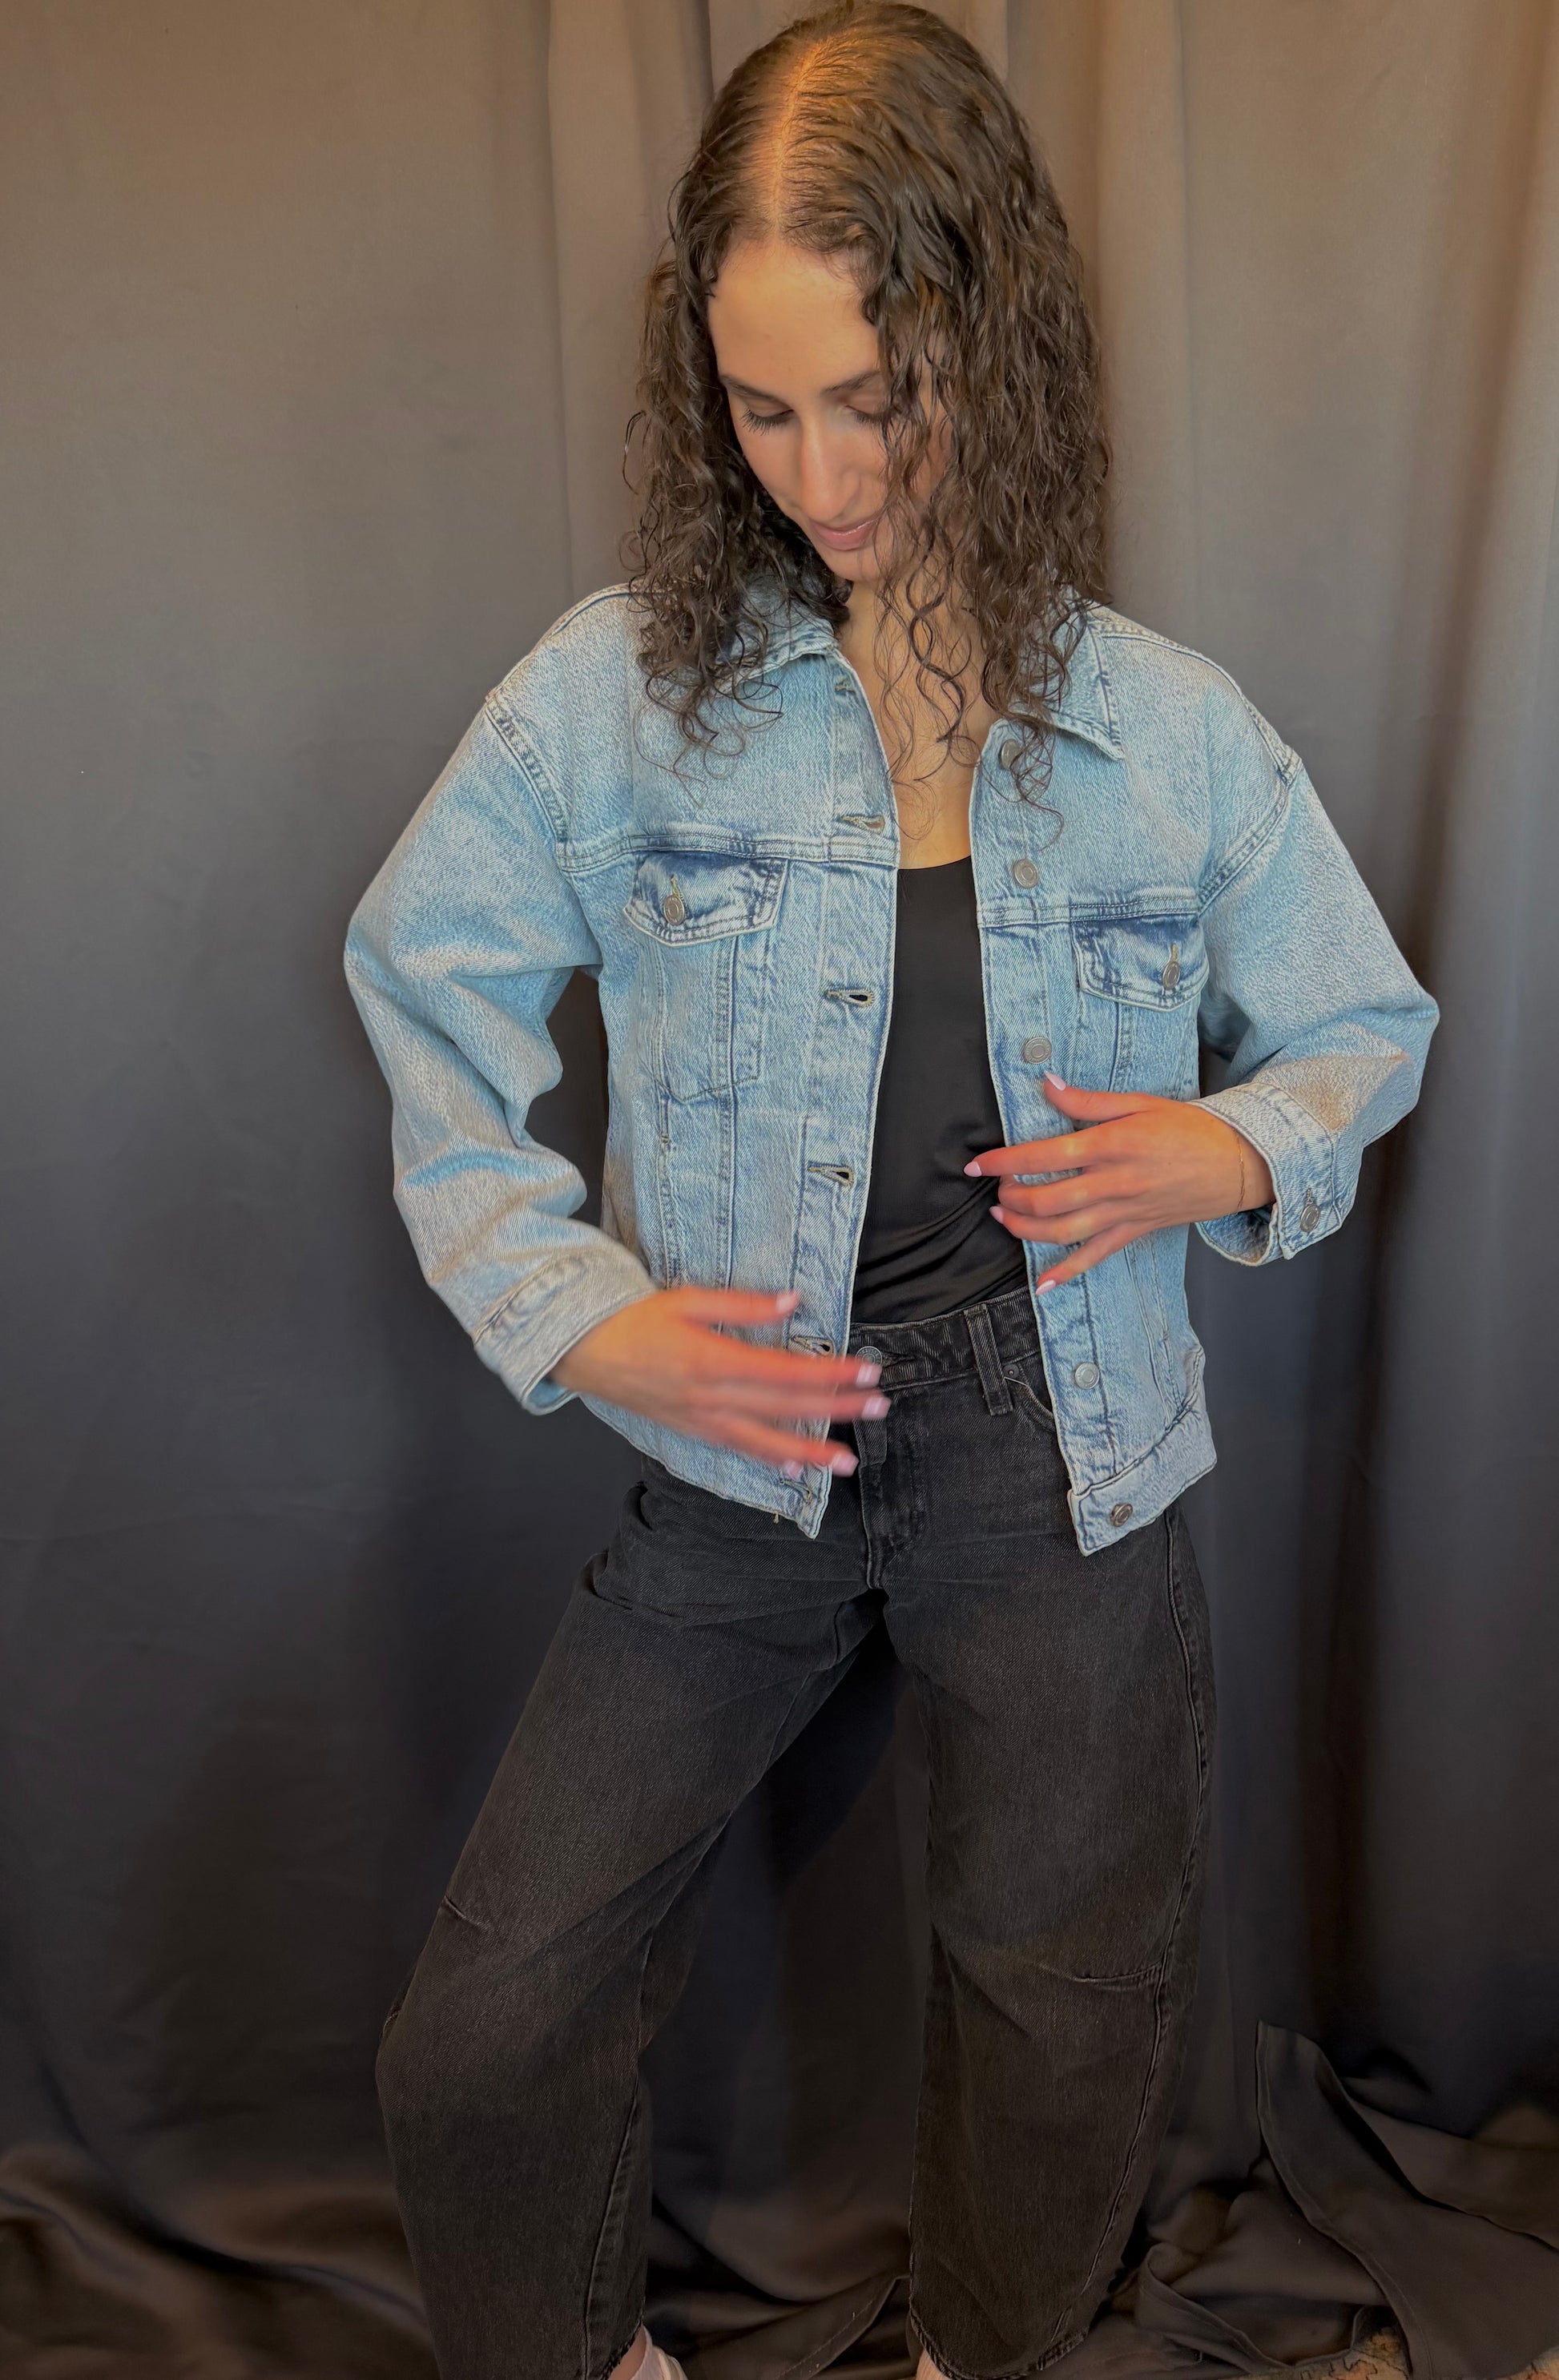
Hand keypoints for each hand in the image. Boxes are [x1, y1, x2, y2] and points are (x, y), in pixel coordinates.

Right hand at [550, 1288, 882, 1476]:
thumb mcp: (687, 1299)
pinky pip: (738, 1450)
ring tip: (849, 1461)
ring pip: (766, 1440)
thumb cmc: (635, 1319)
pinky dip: (769, 1461)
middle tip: (879, 1408)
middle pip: (786, 1407)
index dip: (830, 1374)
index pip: (786, 1371)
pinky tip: (796, 1470)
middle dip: (836, 1409)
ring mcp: (702, 1420)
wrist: (584, 1350)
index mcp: (714, 1359)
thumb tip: (794, 1302)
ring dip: (811, 1451)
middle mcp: (712, 1397)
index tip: (867, 1371)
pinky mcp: (693, 1431)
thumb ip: (743, 1305)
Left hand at [967, 1071, 1273, 1291]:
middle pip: (1047, 1199)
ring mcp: (1124, 1212)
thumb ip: (1089, 1100)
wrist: (1238, 1161)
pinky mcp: (1135, 1231)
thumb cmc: (1190, 1127)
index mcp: (1111, 1145)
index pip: (1044, 1155)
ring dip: (1026, 1229)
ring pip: (1063, 1231)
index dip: (1004, 1161)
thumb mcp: (1140, 1102)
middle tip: (997, 1189)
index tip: (977, 1164)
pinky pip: (1095, 1256)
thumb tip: (1046, 1083)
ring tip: (1004, 1218)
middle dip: (1011, 1197)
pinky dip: (1067, 1272)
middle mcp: (1114, 1183)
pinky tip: (1043, 1284)